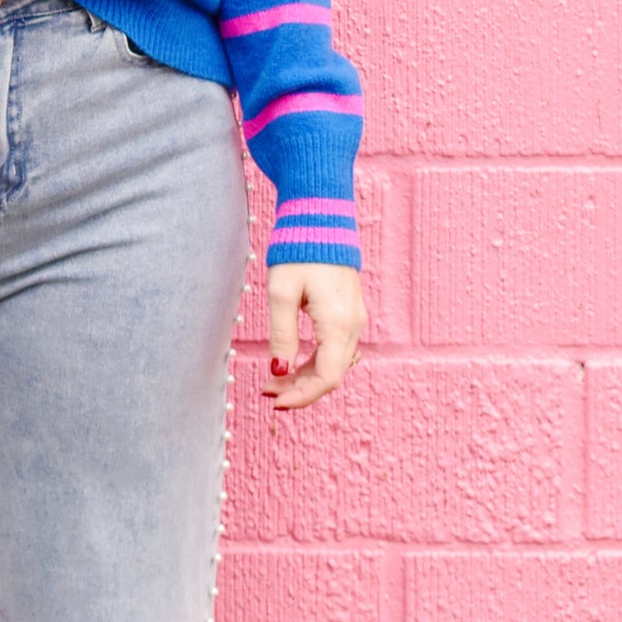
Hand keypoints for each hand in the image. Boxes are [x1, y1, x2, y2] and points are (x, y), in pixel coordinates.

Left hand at [261, 262, 367, 411]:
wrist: (321, 219)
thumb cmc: (298, 252)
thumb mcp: (281, 292)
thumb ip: (281, 335)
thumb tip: (279, 371)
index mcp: (338, 323)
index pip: (327, 377)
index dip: (302, 396)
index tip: (275, 402)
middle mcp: (352, 325)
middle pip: (330, 374)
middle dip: (299, 389)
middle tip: (267, 391)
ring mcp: (354, 319)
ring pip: (333, 363)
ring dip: (305, 377)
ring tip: (273, 380)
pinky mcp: (349, 313)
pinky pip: (334, 349)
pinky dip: (314, 362)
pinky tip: (292, 363)